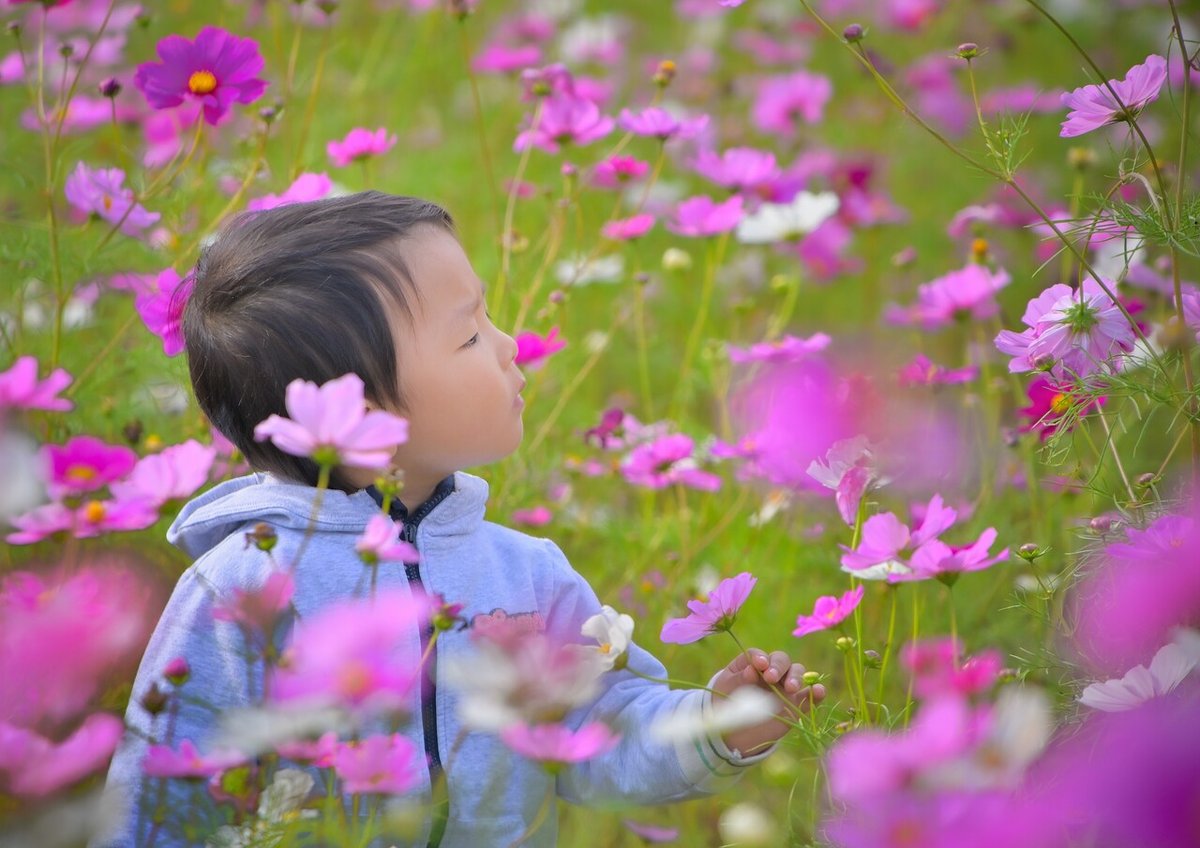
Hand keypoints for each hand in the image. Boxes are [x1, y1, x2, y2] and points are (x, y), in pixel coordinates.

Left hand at [711, 648, 825, 756]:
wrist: (734, 733)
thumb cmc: (727, 705)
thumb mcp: (726, 690)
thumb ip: (738, 679)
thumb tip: (751, 670)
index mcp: (751, 665)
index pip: (758, 655)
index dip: (760, 658)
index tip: (759, 665)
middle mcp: (771, 672)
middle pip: (781, 659)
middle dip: (778, 666)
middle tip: (771, 677)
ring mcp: (785, 687)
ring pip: (797, 672)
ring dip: (796, 676)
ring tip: (790, 687)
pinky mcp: (796, 704)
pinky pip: (810, 696)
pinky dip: (817, 692)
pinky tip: (818, 690)